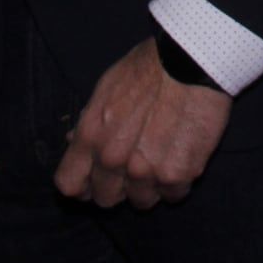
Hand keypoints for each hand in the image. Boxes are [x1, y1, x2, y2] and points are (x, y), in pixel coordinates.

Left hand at [54, 37, 231, 210]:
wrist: (192, 61)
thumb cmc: (149, 67)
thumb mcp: (107, 87)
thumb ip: (90, 121)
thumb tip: (75, 140)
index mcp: (90, 136)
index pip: (70, 184)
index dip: (83, 185)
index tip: (95, 180)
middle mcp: (113, 159)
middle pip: (105, 199)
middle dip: (118, 187)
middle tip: (134, 168)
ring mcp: (145, 171)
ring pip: (142, 201)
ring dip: (150, 187)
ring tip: (162, 160)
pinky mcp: (177, 175)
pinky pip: (173, 195)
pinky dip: (177, 183)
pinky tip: (181, 158)